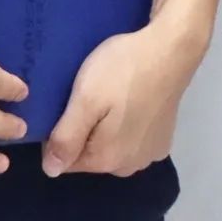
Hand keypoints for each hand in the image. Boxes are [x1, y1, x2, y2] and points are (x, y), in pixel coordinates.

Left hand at [41, 20, 203, 177]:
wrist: (170, 49)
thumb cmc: (123, 71)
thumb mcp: (85, 99)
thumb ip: (66, 138)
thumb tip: (51, 171)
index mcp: (108, 160)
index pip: (67, 161)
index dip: (58, 134)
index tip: (65, 104)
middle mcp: (131, 165)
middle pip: (91, 154)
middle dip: (83, 130)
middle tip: (86, 95)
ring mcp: (150, 153)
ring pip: (112, 145)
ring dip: (105, 127)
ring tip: (107, 94)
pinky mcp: (163, 137)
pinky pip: (132, 138)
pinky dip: (126, 123)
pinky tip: (128, 99)